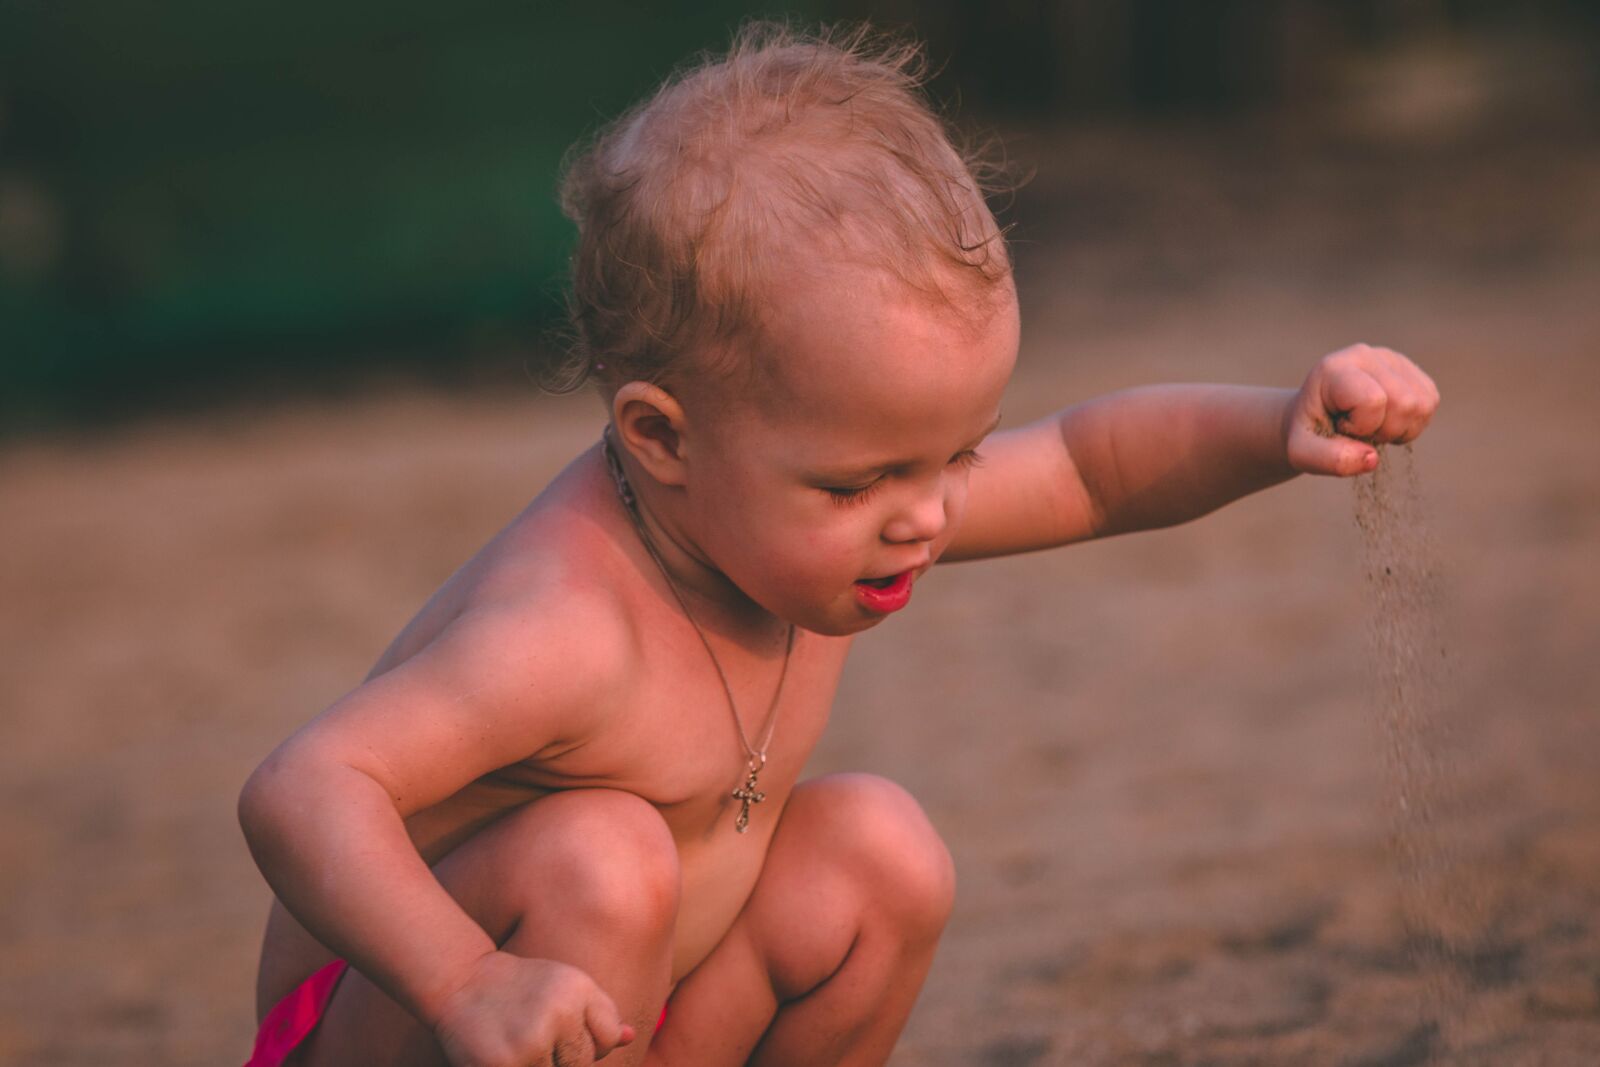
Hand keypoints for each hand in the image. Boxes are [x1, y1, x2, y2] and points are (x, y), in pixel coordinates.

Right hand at [433, 951, 634, 1066]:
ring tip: (520, 1046)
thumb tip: (628, 1037)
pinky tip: (506, 1057)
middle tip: (534, 1038)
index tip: (561, 1034)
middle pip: (584, 1062)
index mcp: (579, 988)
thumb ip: (597, 1014)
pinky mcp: (506, 1063)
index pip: (607, 1037)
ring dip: (540, 1066)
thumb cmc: (519, 988)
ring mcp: (533, 1038)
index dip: (588, 1044)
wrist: (460, 981)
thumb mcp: (563, 987)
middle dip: (562, 1059)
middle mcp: (560, 1010)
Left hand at [1283, 343, 1439, 475]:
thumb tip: (1372, 459)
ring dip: (1400, 429)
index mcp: (1335, 369)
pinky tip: (1386, 420)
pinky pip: (1431, 402)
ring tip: (1370, 425)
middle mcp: (1366, 355)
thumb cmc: (1308, 433)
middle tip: (1357, 430)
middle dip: (1385, 431)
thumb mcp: (1304, 453)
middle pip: (1406, 403)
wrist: (1312, 416)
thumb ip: (1331, 460)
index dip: (1363, 427)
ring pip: (1424, 404)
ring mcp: (1391, 359)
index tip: (1341, 426)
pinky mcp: (1409, 369)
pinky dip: (1412, 423)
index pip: (1373, 400)